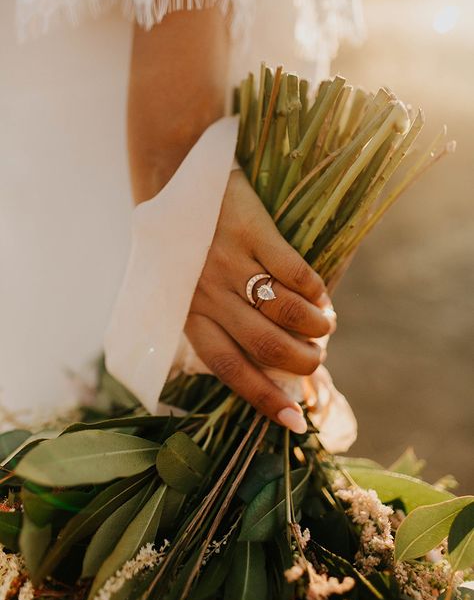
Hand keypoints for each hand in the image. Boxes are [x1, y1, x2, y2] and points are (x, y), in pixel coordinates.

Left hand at [185, 169, 334, 433]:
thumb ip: (215, 321)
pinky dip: (315, 290)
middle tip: (315, 360)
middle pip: (265, 345)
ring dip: (315, 327)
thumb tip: (267, 363)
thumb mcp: (185, 287)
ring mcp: (231, 261)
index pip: (228, 368)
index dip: (263, 399)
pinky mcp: (252, 230)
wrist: (176, 177)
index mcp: (189, 313)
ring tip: (324, 326)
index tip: (294, 422)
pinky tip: (320, 295)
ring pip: (285, 311)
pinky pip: (294, 271)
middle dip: (301, 363)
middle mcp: (208, 292)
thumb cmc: (184, 244)